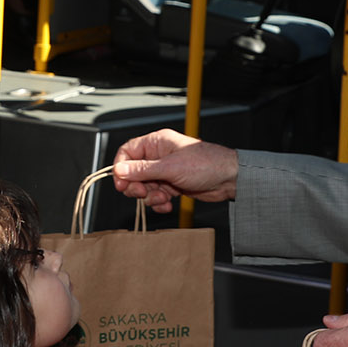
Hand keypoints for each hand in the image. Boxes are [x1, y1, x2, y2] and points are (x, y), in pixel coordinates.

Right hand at [111, 130, 237, 212]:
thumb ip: (142, 169)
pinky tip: (168, 204)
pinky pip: (156, 195)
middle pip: (133, 172)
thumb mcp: (170, 167)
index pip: (127, 152)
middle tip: (143, 193)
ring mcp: (165, 171)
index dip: (121, 168)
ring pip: (144, 186)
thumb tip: (119, 169)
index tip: (121, 184)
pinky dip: (159, 202)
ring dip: (150, 196)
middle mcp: (159, 156)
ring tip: (163, 198)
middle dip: (136, 186)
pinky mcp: (172, 185)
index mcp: (156, 142)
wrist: (228, 179)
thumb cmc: (206, 164)